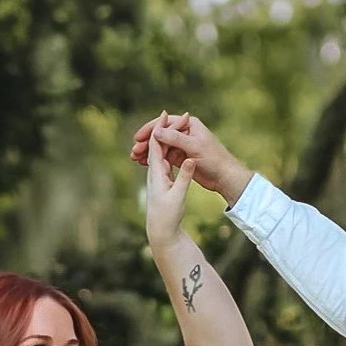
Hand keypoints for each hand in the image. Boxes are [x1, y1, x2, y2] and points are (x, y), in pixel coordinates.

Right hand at [129, 110, 251, 206]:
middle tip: (133, 151)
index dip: (150, 130)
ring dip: (148, 152)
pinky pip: (165, 156)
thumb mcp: (194, 147)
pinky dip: (155, 159)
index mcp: (189, 124)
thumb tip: (156, 131)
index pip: (165, 123)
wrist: (225, 176)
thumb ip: (175, 138)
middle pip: (161, 135)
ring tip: (135, 159)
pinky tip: (144, 164)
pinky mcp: (182, 158)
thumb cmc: (214, 159)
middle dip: (146, 142)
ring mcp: (182, 145)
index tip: (137, 138)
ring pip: (161, 146)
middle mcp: (184, 133)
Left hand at [144, 122, 196, 249]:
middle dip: (164, 129)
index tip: (165, 113)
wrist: (162, 232)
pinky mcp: (163, 182)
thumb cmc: (168, 216)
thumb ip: (184, 177)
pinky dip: (169, 150)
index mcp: (157, 173)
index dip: (160, 128)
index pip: (157, 144)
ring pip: (161, 152)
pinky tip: (173, 146)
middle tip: (173, 113)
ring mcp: (158, 177)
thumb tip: (190, 159)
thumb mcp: (178, 196)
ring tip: (174, 124)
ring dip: (167, 138)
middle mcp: (155, 172)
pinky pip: (165, 160)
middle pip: (158, 145)